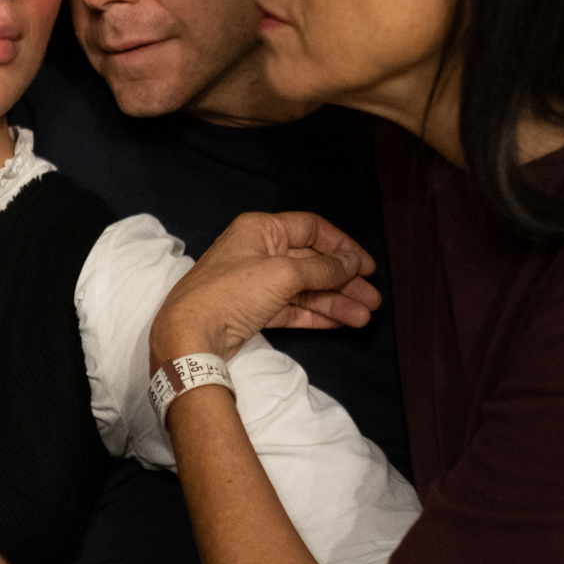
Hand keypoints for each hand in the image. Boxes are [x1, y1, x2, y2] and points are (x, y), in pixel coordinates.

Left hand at [153, 212, 380, 364]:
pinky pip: (292, 307)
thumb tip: (353, 261)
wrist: (190, 334)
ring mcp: (256, 282)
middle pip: (311, 261)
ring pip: (304, 288)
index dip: (342, 246)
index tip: (367, 267)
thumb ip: (322, 268)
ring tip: (364, 316)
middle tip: (373, 299)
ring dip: (335, 301)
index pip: (311, 229)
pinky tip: (341, 321)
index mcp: (260, 229)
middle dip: (343, 280)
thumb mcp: (283, 274)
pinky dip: (316, 313)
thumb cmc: (232, 292)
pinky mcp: (254, 310)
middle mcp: (258, 251)